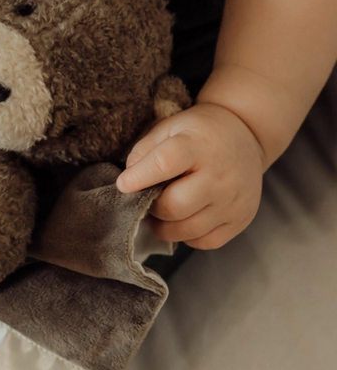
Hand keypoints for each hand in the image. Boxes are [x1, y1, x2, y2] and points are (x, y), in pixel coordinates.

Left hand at [116, 102, 264, 249]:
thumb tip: (128, 182)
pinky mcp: (240, 220)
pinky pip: (204, 241)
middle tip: (147, 200)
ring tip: (161, 211)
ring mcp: (233, 201)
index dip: (139, 177)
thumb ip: (144, 152)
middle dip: (151, 208)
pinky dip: (187, 235)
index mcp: (198, 146)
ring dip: (164, 226)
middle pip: (174, 207)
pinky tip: (184, 218)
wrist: (246, 135)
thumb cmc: (198, 133)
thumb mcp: (169, 128)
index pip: (164, 164)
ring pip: (186, 230)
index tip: (123, 184)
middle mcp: (220, 175)